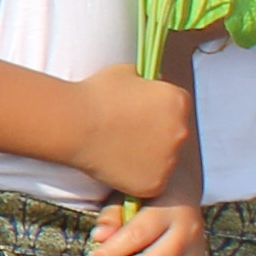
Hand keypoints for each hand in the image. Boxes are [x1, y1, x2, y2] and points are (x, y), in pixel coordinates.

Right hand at [70, 66, 196, 204]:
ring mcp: (170, 160)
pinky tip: (117, 167)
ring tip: (119, 150)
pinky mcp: (156, 184)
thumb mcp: (127, 71)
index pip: (176, 107)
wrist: (73, 124)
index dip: (156, 110)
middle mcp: (182, 131)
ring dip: (148, 157)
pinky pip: (151, 182)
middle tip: (127, 134)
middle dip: (156, 134)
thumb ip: (147, 82)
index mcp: (178, 101)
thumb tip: (149, 87)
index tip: (138, 114)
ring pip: (164, 160)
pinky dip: (137, 177)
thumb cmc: (95, 93)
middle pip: (174, 135)